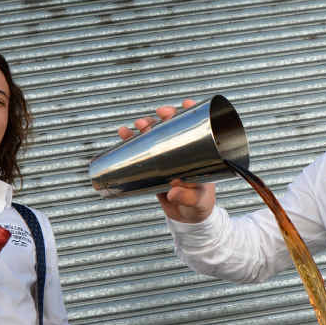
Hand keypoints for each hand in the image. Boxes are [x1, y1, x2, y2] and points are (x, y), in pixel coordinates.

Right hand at [117, 99, 216, 223]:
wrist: (188, 220)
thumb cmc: (200, 207)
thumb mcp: (197, 202)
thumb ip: (187, 197)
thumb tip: (173, 193)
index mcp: (200, 155)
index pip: (198, 128)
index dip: (192, 113)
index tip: (186, 104)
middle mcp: (184, 152)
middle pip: (173, 127)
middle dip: (164, 117)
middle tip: (159, 115)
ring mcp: (168, 158)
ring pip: (155, 136)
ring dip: (146, 127)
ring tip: (137, 125)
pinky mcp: (155, 167)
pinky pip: (143, 151)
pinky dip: (132, 142)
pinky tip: (124, 135)